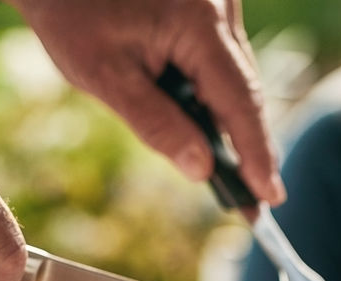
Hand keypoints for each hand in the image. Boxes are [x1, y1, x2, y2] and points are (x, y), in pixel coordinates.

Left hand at [9, 0, 285, 205]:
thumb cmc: (71, 14)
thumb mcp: (105, 76)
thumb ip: (156, 123)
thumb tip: (201, 170)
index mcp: (199, 23)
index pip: (240, 100)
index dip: (256, 152)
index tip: (269, 196)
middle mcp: (220, 8)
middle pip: (245, 89)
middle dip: (249, 146)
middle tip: (258, 202)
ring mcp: (218, 4)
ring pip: (235, 76)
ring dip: (231, 123)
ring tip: (238, 178)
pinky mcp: (208, 7)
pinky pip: (221, 60)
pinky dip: (215, 96)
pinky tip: (209, 131)